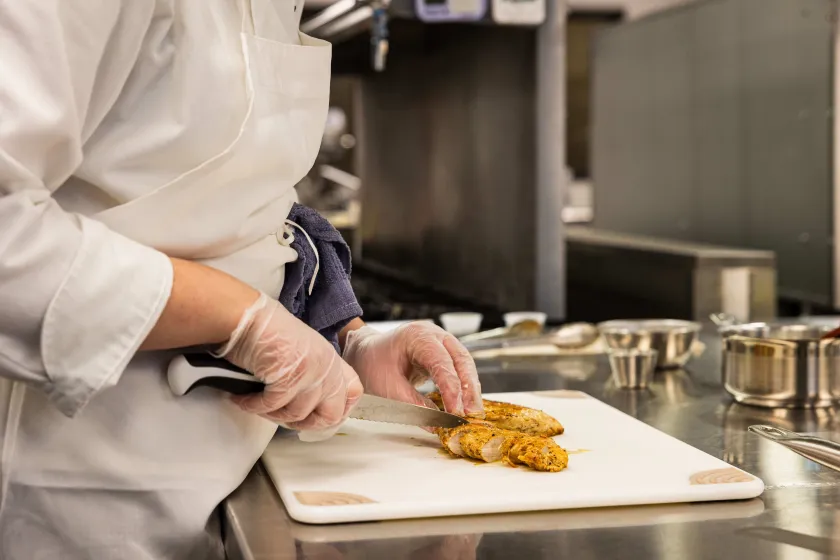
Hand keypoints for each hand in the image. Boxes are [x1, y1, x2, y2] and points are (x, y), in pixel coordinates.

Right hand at [215, 293, 363, 429]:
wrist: (248, 317)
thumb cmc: (268, 331)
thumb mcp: (304, 351)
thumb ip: (315, 374)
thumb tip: (310, 405)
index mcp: (332, 360)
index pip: (354, 392)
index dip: (339, 410)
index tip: (318, 415)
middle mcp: (326, 367)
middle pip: (331, 415)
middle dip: (305, 424)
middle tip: (284, 419)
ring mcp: (310, 373)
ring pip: (297, 415)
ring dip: (273, 415)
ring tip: (257, 404)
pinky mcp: (288, 378)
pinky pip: (272, 406)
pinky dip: (253, 406)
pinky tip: (243, 399)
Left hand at [342, 322, 482, 416]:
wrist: (363, 354)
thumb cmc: (371, 365)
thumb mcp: (388, 388)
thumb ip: (413, 406)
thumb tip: (436, 425)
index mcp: (417, 336)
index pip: (442, 362)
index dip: (452, 388)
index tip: (456, 412)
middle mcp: (433, 334)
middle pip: (461, 359)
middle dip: (469, 388)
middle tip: (472, 414)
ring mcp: (440, 341)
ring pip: (464, 363)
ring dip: (470, 389)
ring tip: (472, 413)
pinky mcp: (442, 353)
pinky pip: (459, 368)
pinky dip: (464, 386)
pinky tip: (466, 403)